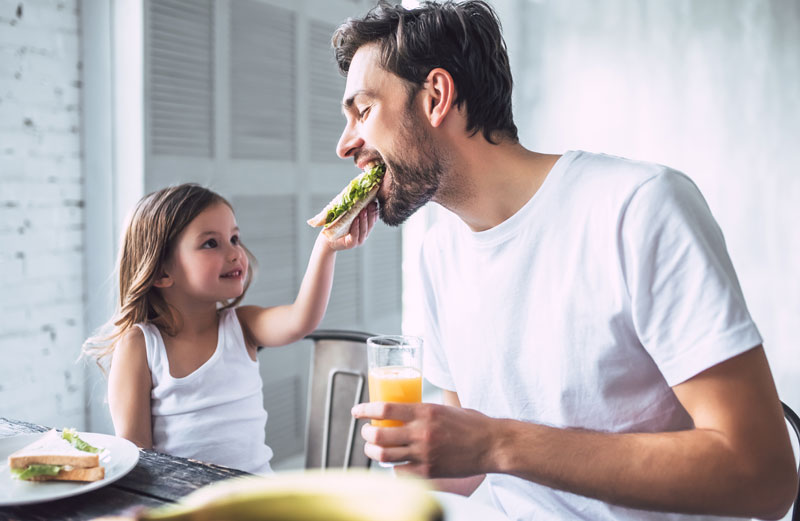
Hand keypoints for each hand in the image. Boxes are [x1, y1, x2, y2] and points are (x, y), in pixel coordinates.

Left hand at [327, 202, 377, 250]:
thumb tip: (356, 193)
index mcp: (364, 227)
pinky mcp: (351, 244)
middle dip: (371, 214)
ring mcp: (358, 240)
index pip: (372, 219)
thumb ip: (352, 208)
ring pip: (364, 230)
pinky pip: (355, 235)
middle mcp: (363, 234)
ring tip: (364, 211)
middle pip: (370, 224)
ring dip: (364, 220)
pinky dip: (356, 227)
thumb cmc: (336, 226)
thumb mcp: (345, 216)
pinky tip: (356, 220)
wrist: (327, 239)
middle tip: (372, 204)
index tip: (375, 202)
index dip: (374, 211)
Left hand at [351, 401, 493, 477]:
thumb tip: (404, 410)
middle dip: (366, 433)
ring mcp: (424, 454)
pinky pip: (399, 471)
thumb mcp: (445, 408)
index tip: (356, 411)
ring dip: (373, 451)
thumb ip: (424, 410)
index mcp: (425, 411)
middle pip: (379, 434)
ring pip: (384, 455)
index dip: (365, 410)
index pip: (385, 408)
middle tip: (366, 431)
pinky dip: (393, 467)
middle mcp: (421, 432)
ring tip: (372, 447)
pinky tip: (394, 462)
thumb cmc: (472, 424)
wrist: (493, 445)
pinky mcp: (429, 471)